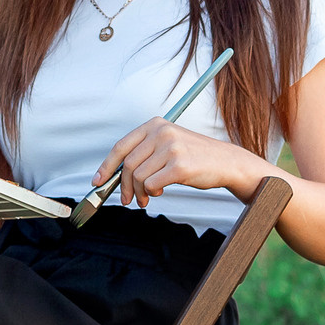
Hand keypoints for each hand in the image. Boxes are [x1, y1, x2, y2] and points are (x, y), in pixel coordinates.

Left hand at [93, 119, 267, 208]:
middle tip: (128, 200)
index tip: (98, 181)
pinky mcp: (179, 165)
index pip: (121, 146)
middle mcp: (162, 132)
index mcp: (155, 125)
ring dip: (140, 193)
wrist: (226, 162)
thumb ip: (144, 154)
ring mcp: (171, 148)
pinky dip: (152, 192)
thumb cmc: (195, 157)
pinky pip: (151, 184)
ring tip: (148, 197)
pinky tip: (160, 191)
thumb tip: (116, 175)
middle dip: (124, 187)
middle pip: (128, 165)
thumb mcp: (168, 145)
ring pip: (138, 177)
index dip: (107, 166)